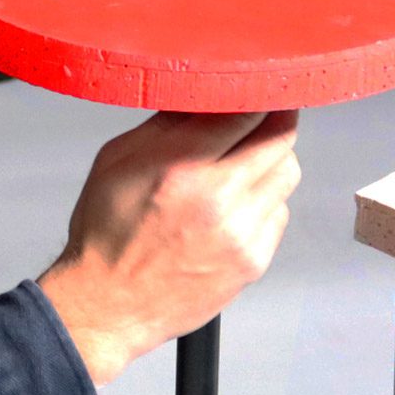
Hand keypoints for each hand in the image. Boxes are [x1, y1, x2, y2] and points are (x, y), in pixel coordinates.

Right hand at [38, 107, 302, 385]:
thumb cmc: (107, 234)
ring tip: (241, 169)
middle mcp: (218, 200)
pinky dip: (264, 204)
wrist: (108, 307)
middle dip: (273, 122)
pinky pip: (279, 215)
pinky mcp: (253, 262)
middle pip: (282, 137)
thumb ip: (168, 124)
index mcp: (181, 166)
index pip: (249, 110)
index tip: (257, 88)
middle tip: (258, 121)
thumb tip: (207, 93)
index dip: (258, 93)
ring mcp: (241, 234)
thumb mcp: (118, 160)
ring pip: (287, 174)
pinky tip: (233, 211)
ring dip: (270, 162)